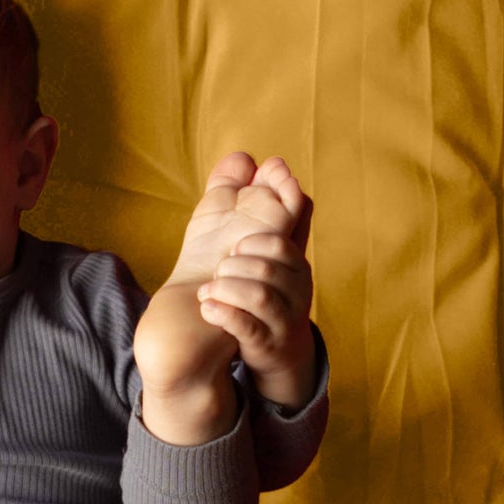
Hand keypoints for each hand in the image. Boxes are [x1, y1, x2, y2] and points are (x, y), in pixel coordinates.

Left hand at [172, 152, 317, 406]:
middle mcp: (296, 289)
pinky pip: (248, 328)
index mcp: (293, 263)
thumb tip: (242, 157)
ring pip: (260, 296)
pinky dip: (224, 314)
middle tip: (219, 269)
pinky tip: (207, 307)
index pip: (280, 241)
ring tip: (209, 290)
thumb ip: (251, 203)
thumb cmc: (261, 288)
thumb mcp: (259, 248)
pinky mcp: (268, 344)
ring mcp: (283, 318)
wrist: (275, 346)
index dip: (254, 240)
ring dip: (227, 289)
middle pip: (269, 266)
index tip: (234, 246)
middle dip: (237, 264)